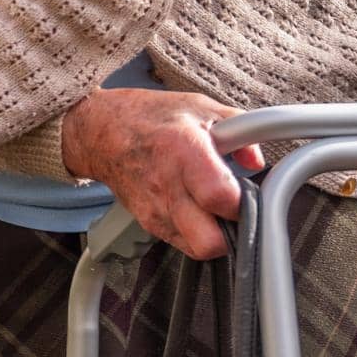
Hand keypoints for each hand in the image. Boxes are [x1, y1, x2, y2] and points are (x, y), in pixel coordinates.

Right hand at [61, 88, 262, 259]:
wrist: (100, 133)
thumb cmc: (148, 117)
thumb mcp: (199, 107)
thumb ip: (239, 132)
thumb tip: (256, 161)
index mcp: (183, 150)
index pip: (221, 198)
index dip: (244, 202)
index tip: (250, 194)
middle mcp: (166, 185)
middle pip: (209, 241)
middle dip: (232, 233)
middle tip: (235, 212)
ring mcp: (154, 209)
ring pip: (198, 249)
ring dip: (214, 234)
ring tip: (214, 208)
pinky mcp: (148, 223)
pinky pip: (183, 244)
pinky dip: (196, 233)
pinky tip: (196, 209)